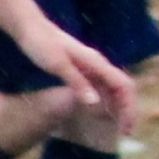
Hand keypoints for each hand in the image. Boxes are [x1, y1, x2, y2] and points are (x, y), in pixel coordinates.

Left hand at [17, 22, 139, 132]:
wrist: (29, 27)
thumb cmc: (41, 44)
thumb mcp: (57, 65)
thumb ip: (77, 82)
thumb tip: (95, 102)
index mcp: (96, 62)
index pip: (124, 85)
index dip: (128, 107)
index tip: (125, 128)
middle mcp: (97, 63)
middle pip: (123, 86)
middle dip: (128, 108)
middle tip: (124, 131)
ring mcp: (90, 64)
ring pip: (113, 86)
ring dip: (119, 105)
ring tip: (116, 125)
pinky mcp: (81, 67)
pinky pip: (102, 85)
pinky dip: (106, 100)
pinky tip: (99, 111)